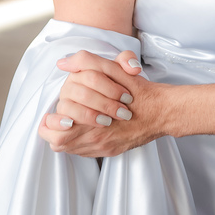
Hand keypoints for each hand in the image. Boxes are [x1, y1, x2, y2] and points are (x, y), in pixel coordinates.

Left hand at [38, 50, 159, 156]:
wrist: (162, 111)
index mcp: (94, 118)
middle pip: (61, 141)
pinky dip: (78, 142)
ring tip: (70, 123)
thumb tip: (63, 63)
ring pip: (70, 149)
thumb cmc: (138, 90)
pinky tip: (84, 129)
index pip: (59, 129)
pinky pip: (84, 153)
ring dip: (66, 136)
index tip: (59, 112)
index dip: (52, 121)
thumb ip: (86, 61)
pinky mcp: (110, 151)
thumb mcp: (114, 69)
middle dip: (56, 129)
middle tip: (61, 117)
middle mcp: (97, 138)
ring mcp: (103, 147)